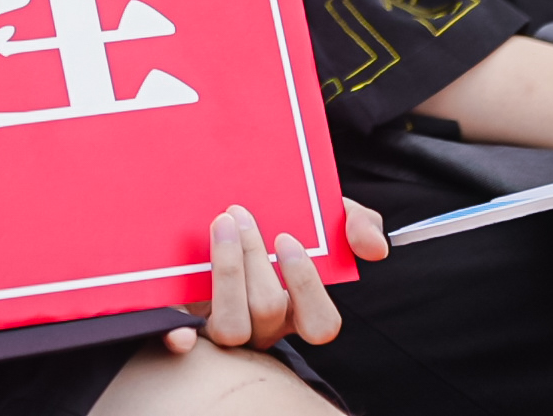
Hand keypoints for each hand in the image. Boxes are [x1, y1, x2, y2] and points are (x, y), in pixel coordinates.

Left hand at [162, 200, 383, 354]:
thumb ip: (355, 223)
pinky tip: (178, 327)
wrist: (222, 210)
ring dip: (226, 274)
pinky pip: (186, 341)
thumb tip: (374, 247)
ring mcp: (227, 325)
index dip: (305, 285)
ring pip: (232, 327)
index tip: (286, 238)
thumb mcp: (322, 215)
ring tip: (220, 225)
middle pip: (268, 311)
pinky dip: (181, 337)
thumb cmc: (277, 218)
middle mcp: (265, 325)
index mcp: (299, 308)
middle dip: (254, 259)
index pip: (319, 323)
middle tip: (239, 212)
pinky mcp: (188, 321)